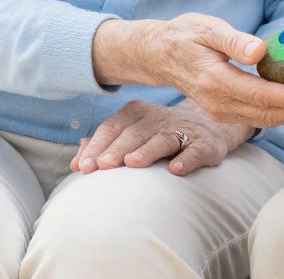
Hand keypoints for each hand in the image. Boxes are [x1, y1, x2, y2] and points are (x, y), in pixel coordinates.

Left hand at [69, 100, 251, 176]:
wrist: (208, 129)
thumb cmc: (159, 136)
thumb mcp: (131, 135)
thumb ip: (103, 147)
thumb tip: (75, 163)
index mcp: (136, 113)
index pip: (113, 128)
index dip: (98, 146)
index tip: (84, 167)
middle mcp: (158, 118)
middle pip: (134, 134)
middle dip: (116, 150)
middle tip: (102, 166)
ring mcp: (183, 130)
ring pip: (162, 140)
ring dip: (147, 151)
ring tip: (132, 164)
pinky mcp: (205, 144)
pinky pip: (196, 151)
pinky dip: (187, 159)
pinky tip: (176, 170)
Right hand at [91, 14, 283, 126]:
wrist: (159, 54)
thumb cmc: (186, 34)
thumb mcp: (207, 28)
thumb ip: (233, 40)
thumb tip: (260, 52)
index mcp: (215, 80)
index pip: (261, 95)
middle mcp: (217, 103)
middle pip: (267, 114)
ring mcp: (218, 112)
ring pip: (263, 121)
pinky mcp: (222, 114)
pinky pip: (256, 119)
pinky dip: (280, 116)